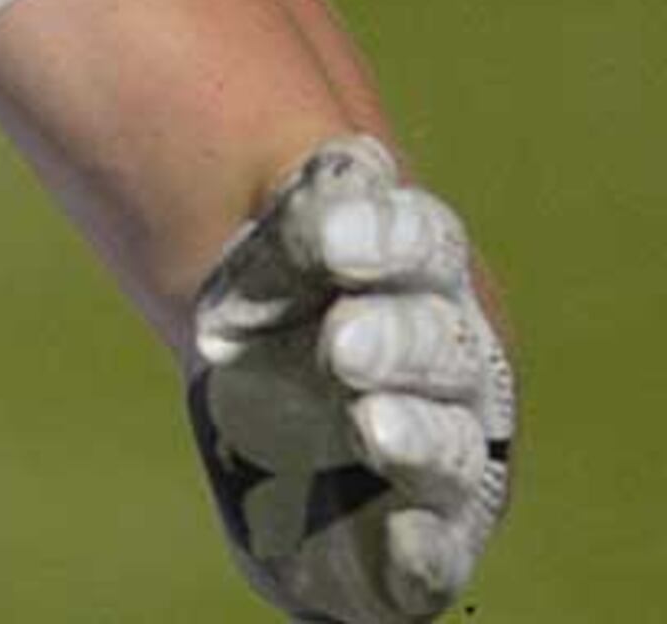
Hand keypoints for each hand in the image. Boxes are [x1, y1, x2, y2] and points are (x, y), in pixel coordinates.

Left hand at [188, 135, 513, 622]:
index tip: (329, 236)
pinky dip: (426, 546)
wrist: (264, 417)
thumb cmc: (263, 308)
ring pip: (450, 441)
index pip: (419, 242)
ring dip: (419, 437)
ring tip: (373, 426)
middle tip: (342, 345)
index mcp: (414, 270)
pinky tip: (405, 538)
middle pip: (441, 344)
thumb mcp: (252, 255)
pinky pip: (436, 546)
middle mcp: (444, 358)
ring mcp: (440, 447)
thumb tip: (340, 155)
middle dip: (399, 343)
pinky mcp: (419, 534)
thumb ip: (288, 215)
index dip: (384, 239)